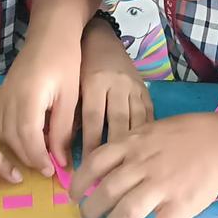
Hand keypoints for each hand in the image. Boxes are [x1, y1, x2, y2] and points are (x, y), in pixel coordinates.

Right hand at [0, 36, 80, 174]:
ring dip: (20, 149)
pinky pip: (2, 123)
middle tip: (48, 168)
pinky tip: (31, 139)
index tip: (52, 171)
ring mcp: (2, 96)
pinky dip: (13, 137)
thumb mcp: (69, 97)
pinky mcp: (2, 93)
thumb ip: (62, 130)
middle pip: (12, 140)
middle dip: (29, 158)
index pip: (28, 139)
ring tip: (40, 156)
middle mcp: (8, 99)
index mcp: (28, 98)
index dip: (38, 159)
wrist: (51, 32)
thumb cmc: (66, 61)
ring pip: (4, 134)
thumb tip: (60, 161)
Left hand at [72, 113, 217, 217]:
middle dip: (90, 210)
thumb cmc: (185, 135)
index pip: (95, 162)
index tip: (74, 194)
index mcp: (134, 143)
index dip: (79, 182)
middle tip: (88, 217)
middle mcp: (144, 164)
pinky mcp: (182, 205)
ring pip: (126, 214)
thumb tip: (102, 170)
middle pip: (106, 192)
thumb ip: (128, 146)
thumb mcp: (150, 129)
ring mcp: (163, 185)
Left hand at [80, 19, 154, 158]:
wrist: (101, 39)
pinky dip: (146, 135)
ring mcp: (135, 87)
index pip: (93, 120)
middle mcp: (118, 84)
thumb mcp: (72, 85)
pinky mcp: (146, 90)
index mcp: (96, 82)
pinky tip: (144, 153)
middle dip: (113, 151)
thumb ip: (73, 115)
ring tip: (128, 172)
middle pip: (118, 123)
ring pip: (137, 121)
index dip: (89, 146)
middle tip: (108, 178)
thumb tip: (67, 150)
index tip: (84, 170)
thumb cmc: (80, 66)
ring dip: (132, 146)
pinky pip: (149, 116)